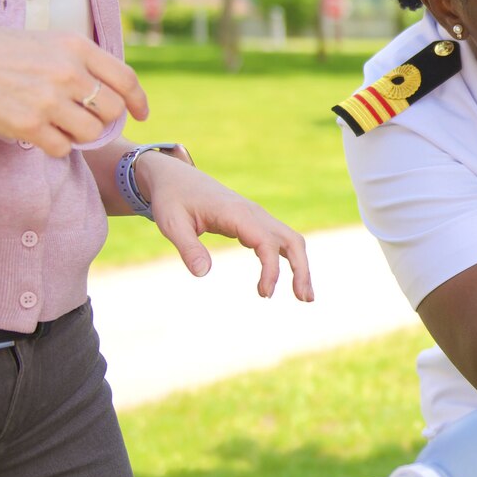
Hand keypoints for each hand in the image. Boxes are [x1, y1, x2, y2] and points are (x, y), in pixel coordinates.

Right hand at [0, 29, 147, 154]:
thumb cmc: (0, 52)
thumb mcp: (47, 41)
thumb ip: (80, 61)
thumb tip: (115, 92)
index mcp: (75, 46)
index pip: (125, 79)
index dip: (138, 100)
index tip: (140, 113)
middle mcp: (67, 72)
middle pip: (111, 110)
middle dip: (103, 119)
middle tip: (84, 118)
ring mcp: (49, 100)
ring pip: (90, 133)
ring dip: (80, 134)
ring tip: (59, 124)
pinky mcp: (29, 125)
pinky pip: (63, 148)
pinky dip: (56, 145)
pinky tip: (41, 132)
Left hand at [138, 153, 314, 299]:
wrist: (175, 177)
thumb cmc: (172, 199)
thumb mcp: (172, 223)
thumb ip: (188, 247)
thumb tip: (202, 274)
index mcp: (237, 213)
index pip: (267, 242)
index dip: (271, 269)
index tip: (264, 294)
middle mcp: (254, 213)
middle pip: (292, 240)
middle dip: (302, 269)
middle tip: (304, 299)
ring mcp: (256, 216)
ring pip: (290, 240)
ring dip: (301, 266)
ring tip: (304, 296)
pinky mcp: (253, 222)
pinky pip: (278, 240)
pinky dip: (288, 259)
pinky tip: (285, 279)